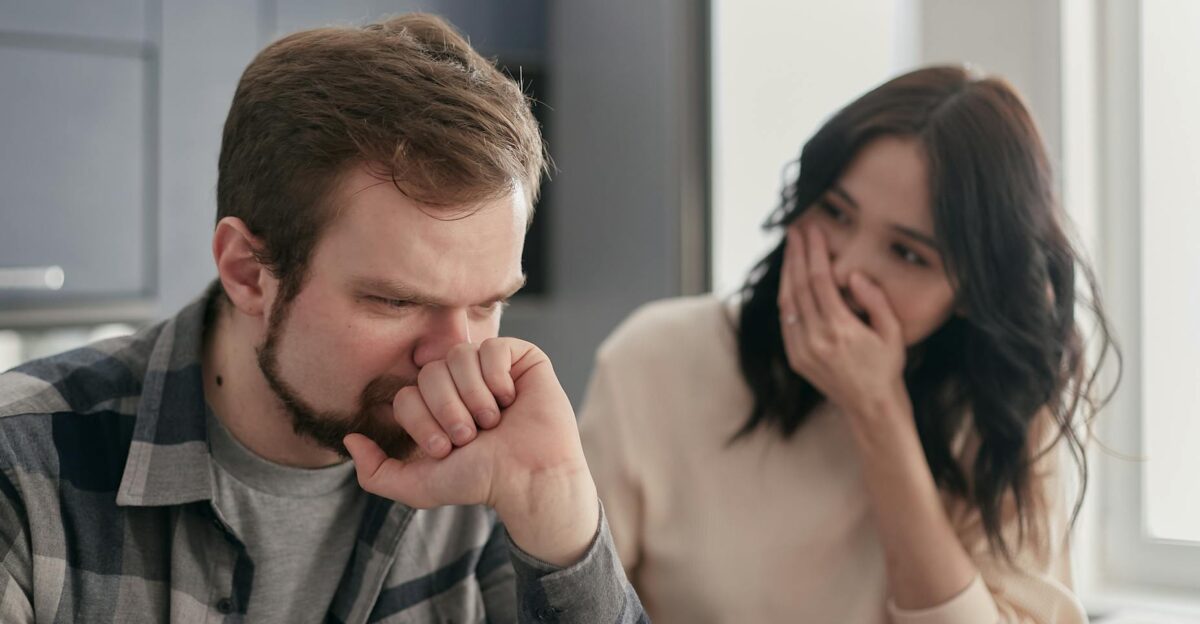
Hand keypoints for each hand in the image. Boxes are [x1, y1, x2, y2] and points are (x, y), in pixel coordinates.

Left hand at [343, 338, 599, 566]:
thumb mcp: (419, 486)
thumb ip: (376, 473)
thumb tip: (349, 440)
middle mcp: (458, 383)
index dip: (423, 422)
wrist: (529, 478)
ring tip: (493, 421)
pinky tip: (510, 399)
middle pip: (430, 373)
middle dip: (448, 411)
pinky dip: (497, 378)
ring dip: (474, 398)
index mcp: (433, 406)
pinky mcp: (519, 356)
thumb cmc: (481, 481)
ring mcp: (488, 367)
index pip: (406, 394)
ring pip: (458, 357)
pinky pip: (492, 347)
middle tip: (472, 436)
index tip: (449, 449)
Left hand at [777, 225, 909, 430]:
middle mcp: (815, 339)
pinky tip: (790, 282)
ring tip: (789, 250)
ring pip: (788, 303)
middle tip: (794, 231)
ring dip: (786, 273)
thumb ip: (875, 301)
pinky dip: (787, 298)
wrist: (871, 408)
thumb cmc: (886, 367)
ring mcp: (802, 350)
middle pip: (798, 286)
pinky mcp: (796, 359)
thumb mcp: (892, 332)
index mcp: (840, 329)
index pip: (819, 280)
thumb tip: (855, 275)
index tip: (811, 231)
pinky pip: (787, 321)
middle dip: (795, 255)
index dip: (813, 252)